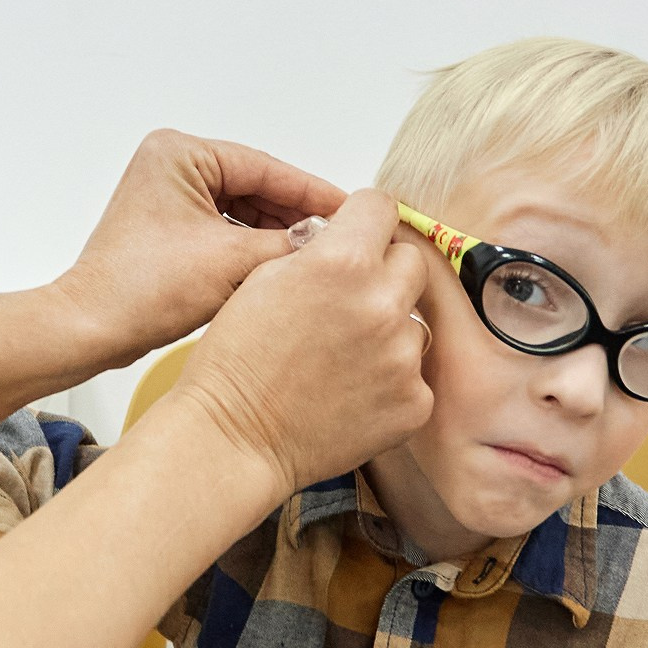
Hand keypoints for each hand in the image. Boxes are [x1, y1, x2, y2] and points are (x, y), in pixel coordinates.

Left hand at [54, 130, 347, 366]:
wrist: (91, 330)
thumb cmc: (142, 290)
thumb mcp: (234, 262)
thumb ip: (291, 245)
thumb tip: (336, 240)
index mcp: (180, 154)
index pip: (266, 168)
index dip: (314, 193)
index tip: (354, 211)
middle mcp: (171, 166)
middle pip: (256, 188)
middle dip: (297, 217)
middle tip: (344, 239)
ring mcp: (168, 198)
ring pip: (243, 211)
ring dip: (277, 235)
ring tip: (321, 257)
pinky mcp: (168, 230)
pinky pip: (225, 231)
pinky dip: (253, 249)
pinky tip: (285, 269)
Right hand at [160, 189, 435, 499]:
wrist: (233, 440)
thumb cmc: (235, 363)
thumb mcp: (263, 279)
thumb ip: (317, 251)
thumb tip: (348, 239)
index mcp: (343, 262)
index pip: (382, 207)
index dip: (365, 220)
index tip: (359, 235)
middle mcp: (382, 303)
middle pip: (411, 261)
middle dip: (383, 273)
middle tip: (347, 303)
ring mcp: (403, 356)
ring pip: (414, 321)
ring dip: (388, 330)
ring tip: (342, 358)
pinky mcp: (414, 402)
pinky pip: (414, 374)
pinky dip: (390, 381)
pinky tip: (351, 392)